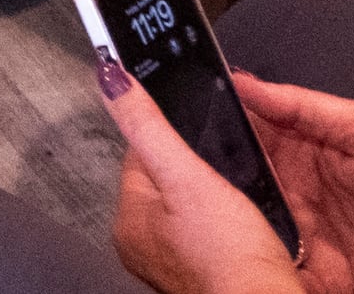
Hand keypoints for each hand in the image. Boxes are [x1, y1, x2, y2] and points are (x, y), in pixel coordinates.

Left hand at [99, 54, 311, 293]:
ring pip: (188, 206)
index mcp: (128, 220)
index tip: (204, 136)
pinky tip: (243, 225)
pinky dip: (224, 223)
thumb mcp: (189, 178)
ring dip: (213, 196)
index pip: (140, 155)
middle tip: (228, 173)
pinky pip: (207, 232)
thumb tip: (110, 79)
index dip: (174, 137)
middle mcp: (140, 245)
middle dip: (196, 169)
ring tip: (241, 198)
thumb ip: (151, 127)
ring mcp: (170, 263)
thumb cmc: (230, 254)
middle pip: (165, 180)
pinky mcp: (200, 274)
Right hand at [104, 65, 353, 293]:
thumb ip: (304, 106)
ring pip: (251, 234)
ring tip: (192, 227)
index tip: (169, 126)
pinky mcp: (321, 279)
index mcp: (306, 151)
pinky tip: (234, 265)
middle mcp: (299, 195)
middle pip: (239, 190)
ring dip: (228, 233)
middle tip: (167, 183)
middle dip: (207, 189)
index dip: (210, 134)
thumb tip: (246, 82)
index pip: (246, 139)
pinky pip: (278, 275)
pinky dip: (259, 272)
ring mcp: (308, 240)